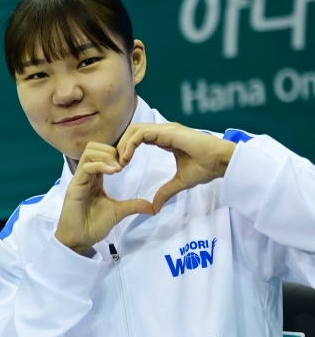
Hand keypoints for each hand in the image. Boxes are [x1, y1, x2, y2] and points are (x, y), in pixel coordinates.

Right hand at [55, 142, 154, 255]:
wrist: (80, 240)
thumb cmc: (94, 225)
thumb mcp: (118, 212)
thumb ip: (133, 205)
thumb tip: (154, 208)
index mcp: (94, 178)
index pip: (100, 153)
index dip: (115, 153)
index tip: (128, 163)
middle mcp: (85, 175)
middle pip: (93, 147)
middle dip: (111, 150)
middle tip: (123, 164)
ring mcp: (79, 180)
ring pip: (89, 153)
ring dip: (106, 156)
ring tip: (118, 168)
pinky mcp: (75, 187)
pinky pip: (86, 168)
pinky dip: (101, 166)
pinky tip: (113, 172)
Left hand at [117, 123, 235, 211]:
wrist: (221, 162)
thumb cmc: (207, 168)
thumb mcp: (180, 182)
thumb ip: (166, 192)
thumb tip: (155, 207)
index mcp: (165, 139)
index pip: (138, 138)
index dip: (126, 150)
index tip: (121, 167)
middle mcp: (163, 131)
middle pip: (132, 132)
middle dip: (120, 146)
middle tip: (115, 165)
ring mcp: (165, 129)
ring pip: (134, 130)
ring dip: (123, 146)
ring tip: (119, 163)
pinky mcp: (167, 131)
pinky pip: (141, 134)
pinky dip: (130, 145)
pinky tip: (126, 159)